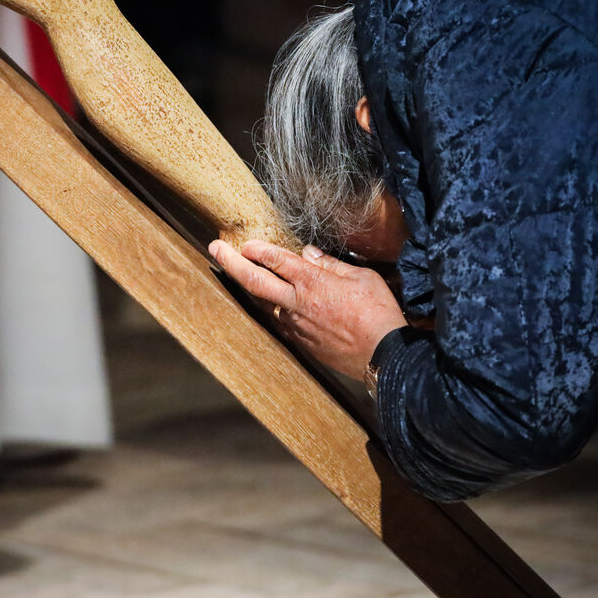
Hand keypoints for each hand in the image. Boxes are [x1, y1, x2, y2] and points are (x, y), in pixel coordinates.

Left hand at [209, 239, 406, 377]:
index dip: (256, 248)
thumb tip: (309, 253)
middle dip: (231, 262)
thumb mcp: (361, 276)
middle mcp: (297, 302)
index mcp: (313, 281)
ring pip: (264, 302)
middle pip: (254, 280)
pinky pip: (279, 321)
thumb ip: (330, 264)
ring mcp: (296, 325)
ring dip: (251, 287)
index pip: (275, 260)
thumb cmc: (377, 312)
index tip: (243, 242)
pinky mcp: (300, 342)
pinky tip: (272, 303)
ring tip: (240, 273)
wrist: (383, 355)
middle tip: (215, 248)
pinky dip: (272, 308)